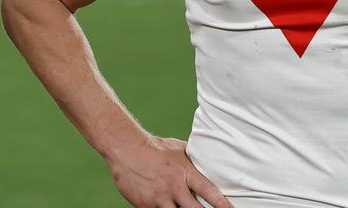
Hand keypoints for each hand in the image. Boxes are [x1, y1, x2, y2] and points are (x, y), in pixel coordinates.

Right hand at [108, 135, 234, 207]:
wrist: (124, 147)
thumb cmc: (154, 146)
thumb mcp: (178, 149)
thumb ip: (193, 160)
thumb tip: (207, 162)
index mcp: (185, 173)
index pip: (209, 192)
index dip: (223, 205)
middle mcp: (174, 187)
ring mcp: (159, 197)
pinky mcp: (145, 205)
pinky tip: (162, 206)